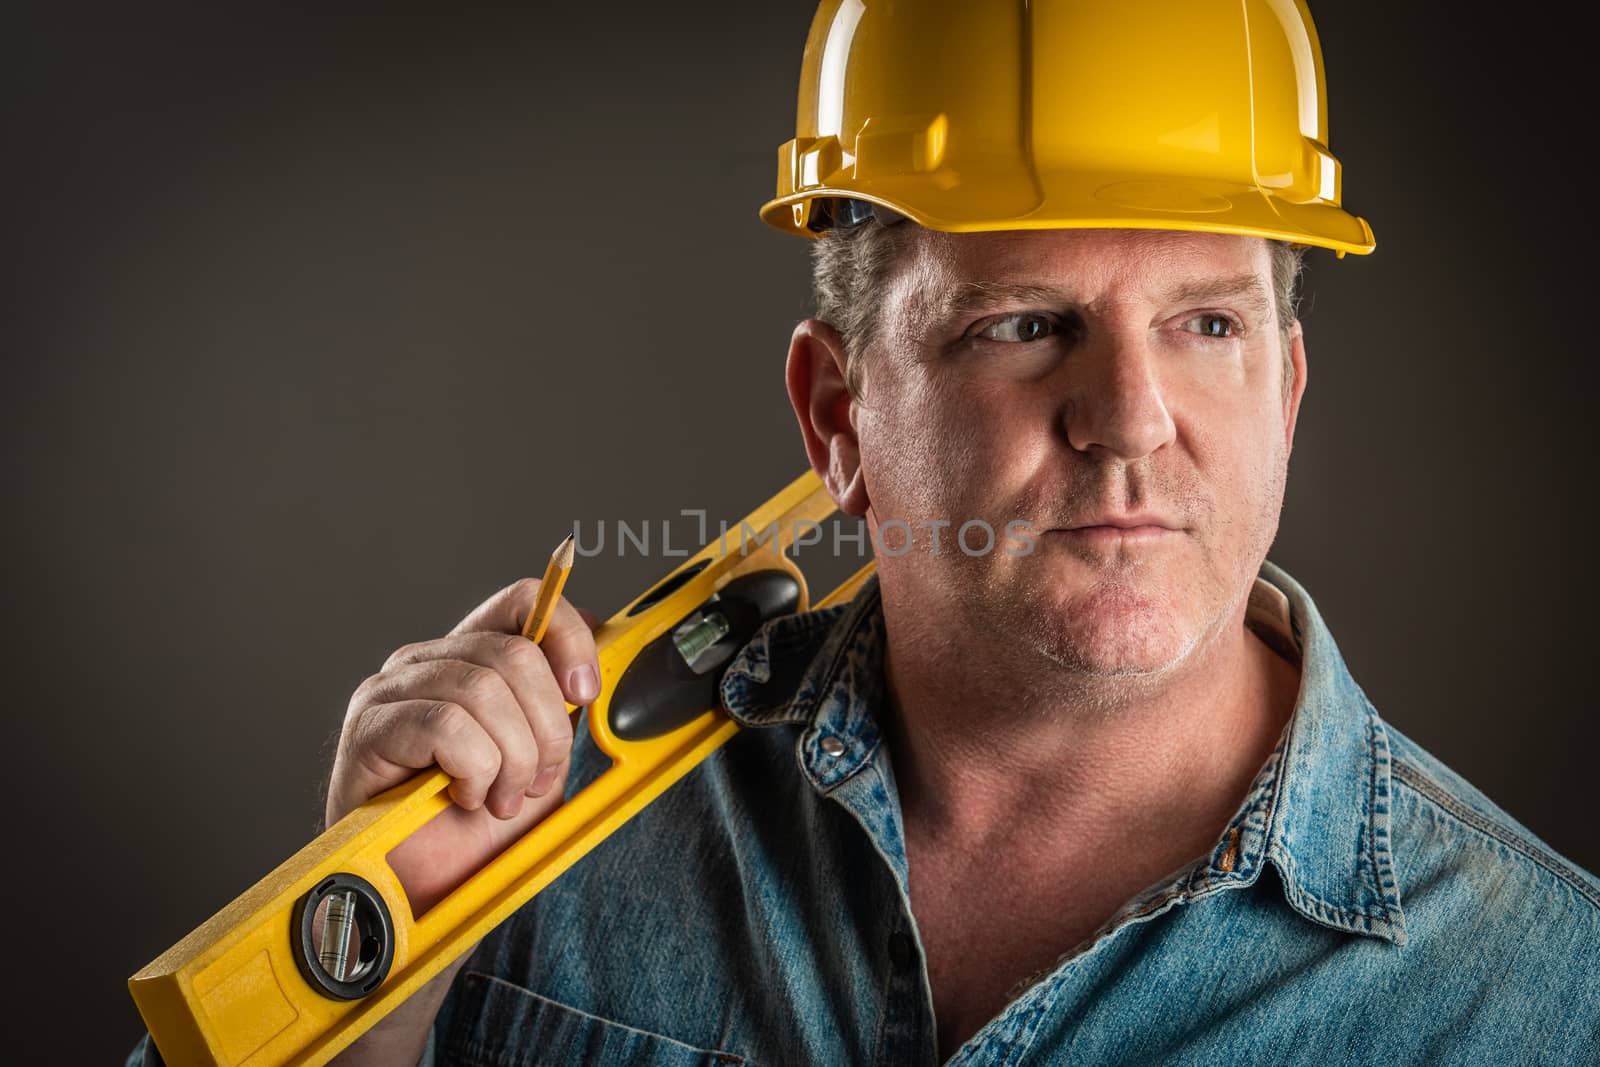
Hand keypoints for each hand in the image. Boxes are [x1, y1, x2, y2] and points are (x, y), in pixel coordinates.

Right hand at [325, 578, 600, 914]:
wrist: (427, 894)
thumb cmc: (476, 830)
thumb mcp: (539, 760)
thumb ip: (560, 710)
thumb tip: (592, 672)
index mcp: (469, 656)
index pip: (523, 600)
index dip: (567, 634)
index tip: (587, 691)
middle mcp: (425, 661)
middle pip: (514, 654)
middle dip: (546, 728)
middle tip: (536, 782)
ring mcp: (391, 690)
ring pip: (483, 690)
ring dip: (511, 759)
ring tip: (500, 798)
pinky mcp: (369, 728)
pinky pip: (447, 726)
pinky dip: (474, 770)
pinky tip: (466, 798)